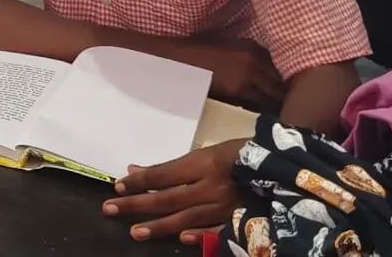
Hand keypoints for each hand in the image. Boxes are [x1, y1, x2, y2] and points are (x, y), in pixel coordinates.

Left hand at [104, 139, 241, 244]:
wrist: (281, 167)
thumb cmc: (240, 154)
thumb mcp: (207, 152)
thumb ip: (173, 166)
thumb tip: (136, 171)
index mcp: (204, 163)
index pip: (163, 174)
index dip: (139, 181)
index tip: (118, 186)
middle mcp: (213, 186)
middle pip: (168, 198)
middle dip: (137, 204)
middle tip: (110, 209)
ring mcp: (227, 207)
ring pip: (187, 218)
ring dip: (159, 226)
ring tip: (135, 232)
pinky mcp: (240, 221)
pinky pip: (217, 231)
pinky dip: (200, 236)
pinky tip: (181, 238)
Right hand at [180, 38, 285, 108]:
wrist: (182, 58)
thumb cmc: (201, 54)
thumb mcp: (231, 48)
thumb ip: (250, 58)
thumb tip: (264, 75)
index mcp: (255, 48)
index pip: (281, 68)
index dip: (288, 83)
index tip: (292, 94)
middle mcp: (256, 59)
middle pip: (281, 82)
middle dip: (287, 96)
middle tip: (292, 109)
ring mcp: (249, 73)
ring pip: (273, 94)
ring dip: (278, 105)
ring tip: (283, 116)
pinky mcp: (239, 88)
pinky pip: (258, 103)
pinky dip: (264, 109)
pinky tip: (267, 116)